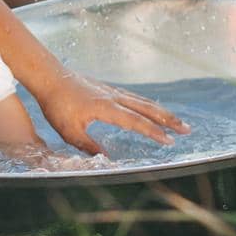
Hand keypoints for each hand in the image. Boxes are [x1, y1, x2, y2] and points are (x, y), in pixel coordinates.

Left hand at [37, 71, 189, 154]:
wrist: (49, 76)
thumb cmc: (56, 104)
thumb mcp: (69, 131)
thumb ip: (88, 146)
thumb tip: (107, 159)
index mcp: (106, 108)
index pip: (135, 121)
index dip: (153, 132)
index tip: (170, 140)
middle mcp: (113, 97)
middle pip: (146, 109)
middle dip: (168, 120)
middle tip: (187, 129)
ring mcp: (111, 91)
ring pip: (142, 101)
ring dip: (161, 111)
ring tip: (177, 120)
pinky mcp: (107, 88)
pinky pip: (133, 96)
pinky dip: (147, 104)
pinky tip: (151, 108)